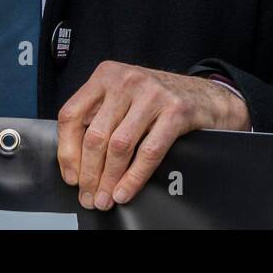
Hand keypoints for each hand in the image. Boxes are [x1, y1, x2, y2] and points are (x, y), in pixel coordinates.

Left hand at [57, 62, 249, 210]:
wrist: (206, 96)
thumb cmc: (158, 100)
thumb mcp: (124, 97)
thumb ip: (99, 117)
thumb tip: (75, 162)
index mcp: (106, 75)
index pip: (71, 115)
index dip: (67, 151)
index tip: (71, 176)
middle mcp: (127, 80)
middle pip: (95, 135)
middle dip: (90, 174)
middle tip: (90, 195)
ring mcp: (152, 93)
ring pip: (119, 146)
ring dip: (110, 179)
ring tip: (106, 197)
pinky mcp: (175, 110)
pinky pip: (148, 152)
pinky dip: (134, 177)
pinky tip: (126, 190)